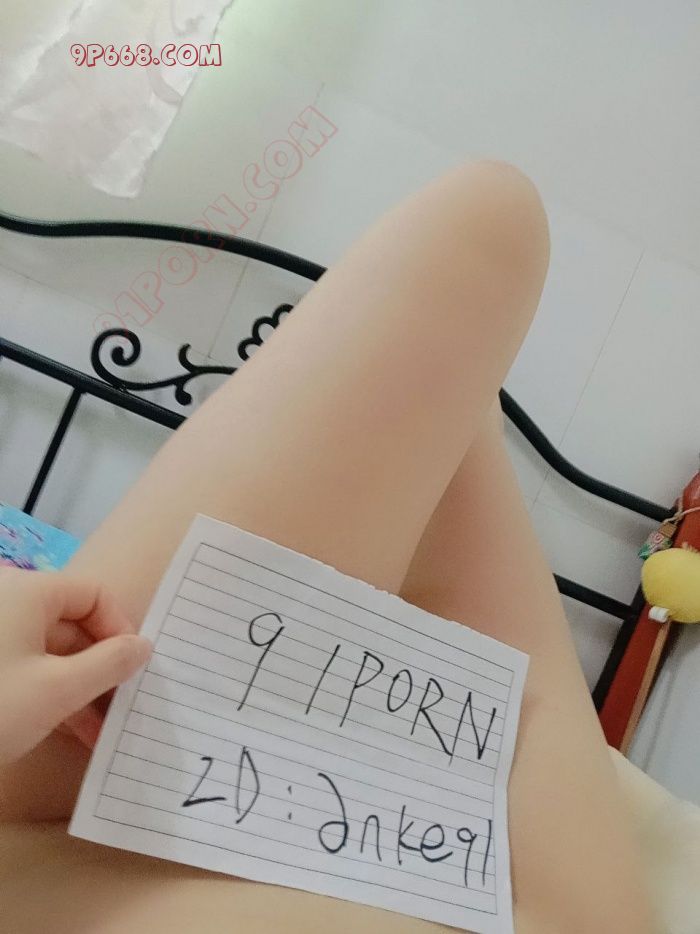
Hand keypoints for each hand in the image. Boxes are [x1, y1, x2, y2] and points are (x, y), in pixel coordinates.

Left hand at [0, 568, 150, 766]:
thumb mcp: (57, 691)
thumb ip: (109, 664)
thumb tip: (142, 646)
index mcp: (27, 592)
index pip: (92, 593)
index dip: (120, 628)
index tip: (133, 669)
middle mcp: (6, 603)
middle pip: (70, 623)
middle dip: (100, 666)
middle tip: (122, 705)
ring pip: (47, 651)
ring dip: (78, 687)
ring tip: (99, 732)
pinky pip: (22, 668)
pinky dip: (49, 694)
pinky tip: (68, 731)